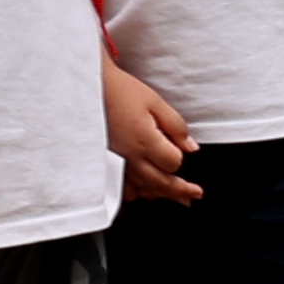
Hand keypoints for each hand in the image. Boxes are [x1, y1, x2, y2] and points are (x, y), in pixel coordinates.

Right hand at [106, 62, 199, 206]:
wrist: (88, 88)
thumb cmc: (120, 91)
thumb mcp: (155, 102)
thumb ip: (176, 126)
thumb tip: (191, 147)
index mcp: (145, 141)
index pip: (173, 163)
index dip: (180, 156)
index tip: (180, 148)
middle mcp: (130, 157)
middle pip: (161, 184)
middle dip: (181, 190)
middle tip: (195, 194)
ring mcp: (116, 163)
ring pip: (143, 190)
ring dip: (161, 193)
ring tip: (176, 195)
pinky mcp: (105, 164)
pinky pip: (123, 189)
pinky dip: (137, 192)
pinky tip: (145, 189)